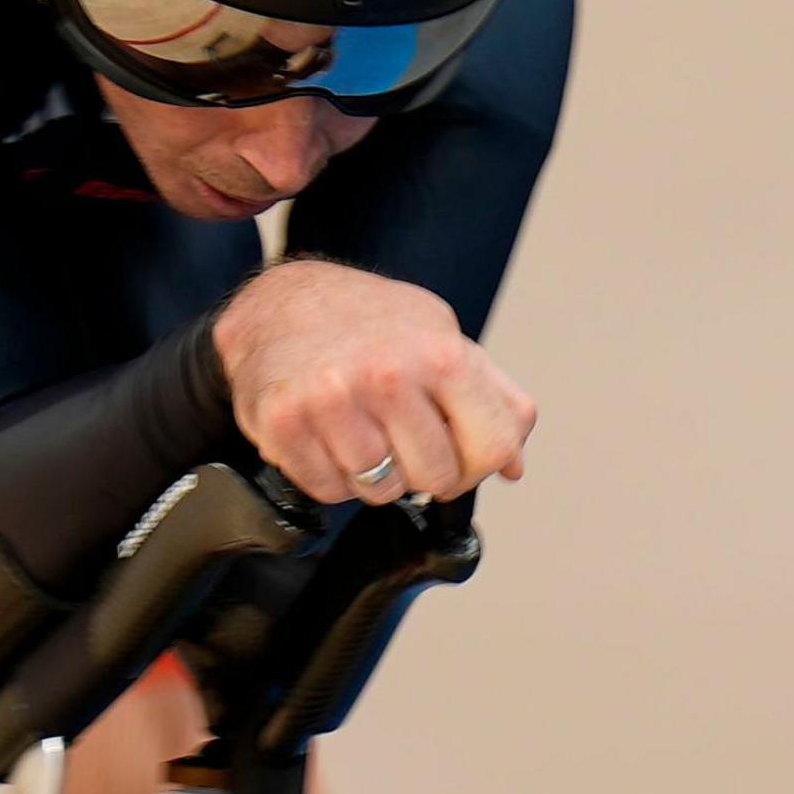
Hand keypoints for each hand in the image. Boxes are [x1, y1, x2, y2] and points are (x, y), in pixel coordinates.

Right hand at [211, 258, 537, 504]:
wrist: (279, 302)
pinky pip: (328, 490)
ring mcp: (330, 400)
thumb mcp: (441, 336)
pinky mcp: (283, 422)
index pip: (492, 448)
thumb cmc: (369, 323)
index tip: (454, 452)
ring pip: (380, 491)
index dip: (477, 463)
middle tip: (397, 436)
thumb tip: (514, 465)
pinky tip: (327, 437)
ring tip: (359, 431)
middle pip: (435, 478)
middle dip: (422, 469)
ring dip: (373, 474)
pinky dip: (330, 475)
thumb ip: (492, 398)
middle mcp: (385, 375)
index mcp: (439, 354)